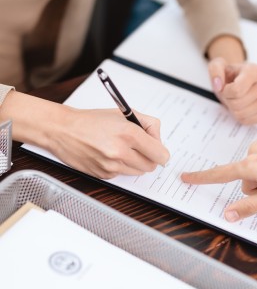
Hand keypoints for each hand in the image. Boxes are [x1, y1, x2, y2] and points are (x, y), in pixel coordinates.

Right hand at [49, 108, 169, 178]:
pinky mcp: (103, 175)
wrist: (63, 130)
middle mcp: (120, 151)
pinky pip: (123, 174)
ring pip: (138, 172)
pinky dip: (122, 166)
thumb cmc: (93, 120)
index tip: (158, 149)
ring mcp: (111, 166)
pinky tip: (110, 155)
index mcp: (129, 134)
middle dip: (150, 157)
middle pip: (151, 166)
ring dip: (136, 162)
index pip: (160, 154)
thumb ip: (149, 125)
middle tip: (140, 147)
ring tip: (124, 149)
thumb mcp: (125, 113)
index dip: (161, 152)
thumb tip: (159, 141)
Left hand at [208, 57, 256, 124]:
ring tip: (237, 100)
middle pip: (238, 103)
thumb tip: (219, 84)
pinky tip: (244, 108)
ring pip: (243, 114)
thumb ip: (215, 69)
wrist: (239, 83)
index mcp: (255, 70)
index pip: (237, 90)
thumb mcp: (217, 66)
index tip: (226, 88)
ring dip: (234, 110)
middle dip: (229, 101)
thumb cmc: (230, 76)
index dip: (226, 92)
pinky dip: (241, 117)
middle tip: (231, 95)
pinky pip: (249, 121)